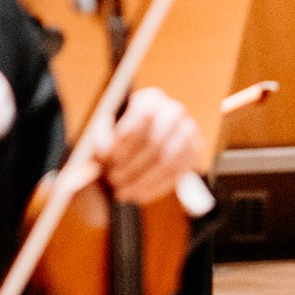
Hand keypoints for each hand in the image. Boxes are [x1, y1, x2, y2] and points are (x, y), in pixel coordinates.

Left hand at [91, 87, 202, 205]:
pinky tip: (138, 195)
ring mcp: (189, 134)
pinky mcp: (194, 156)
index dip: (126, 138)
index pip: (144, 113)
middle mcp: (174, 112)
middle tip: (113, 180)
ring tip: (122, 191)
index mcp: (150, 99)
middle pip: (157, 140)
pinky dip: (155, 188)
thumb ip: (100, 142)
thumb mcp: (102, 138)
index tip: (107, 158)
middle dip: (132, 165)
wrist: (138, 156)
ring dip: (143, 180)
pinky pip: (177, 175)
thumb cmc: (115, 145)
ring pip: (168, 161)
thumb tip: (105, 150)